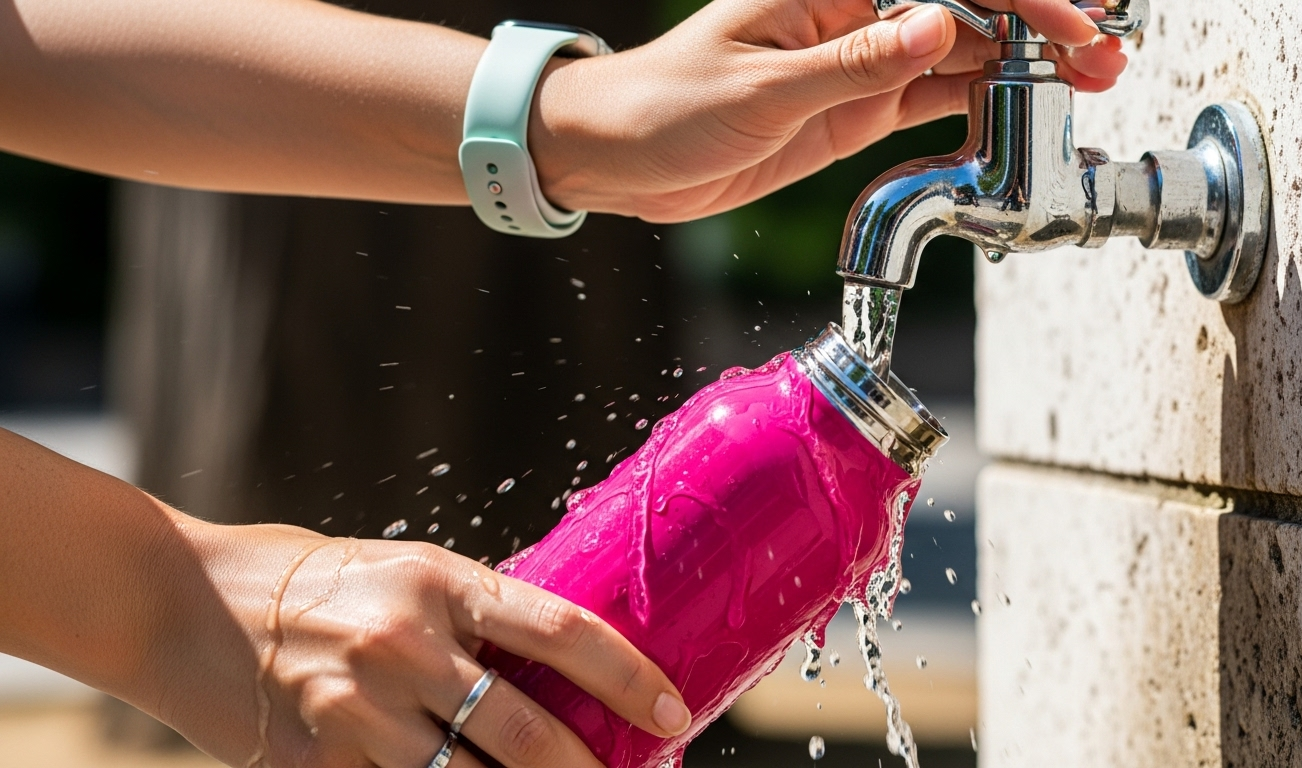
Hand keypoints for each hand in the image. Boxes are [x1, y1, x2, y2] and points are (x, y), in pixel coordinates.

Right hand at [162, 523, 689, 767]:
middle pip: (526, 731)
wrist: (186, 602)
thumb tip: (555, 658)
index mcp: (440, 579)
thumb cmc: (314, 575)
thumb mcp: (404, 569)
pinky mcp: (319, 761)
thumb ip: (471, 613)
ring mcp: (359, 709)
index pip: (561, 628)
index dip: (627, 675)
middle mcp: (406, 642)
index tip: (673, 711)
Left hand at [531, 0, 1126, 221]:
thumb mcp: (758, 88)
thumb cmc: (663, 104)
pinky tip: (1024, 111)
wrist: (617, 158)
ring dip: (1025, 68)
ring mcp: (859, 61)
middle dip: (1041, 26)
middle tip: (1104, 57)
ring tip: (1088, 85)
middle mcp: (852, 14)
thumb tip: (938, 27)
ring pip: (963, 53)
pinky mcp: (855, 108)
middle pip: (968, 6)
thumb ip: (853, 65)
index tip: (1069, 20)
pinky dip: (980, 106)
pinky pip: (933, 99)